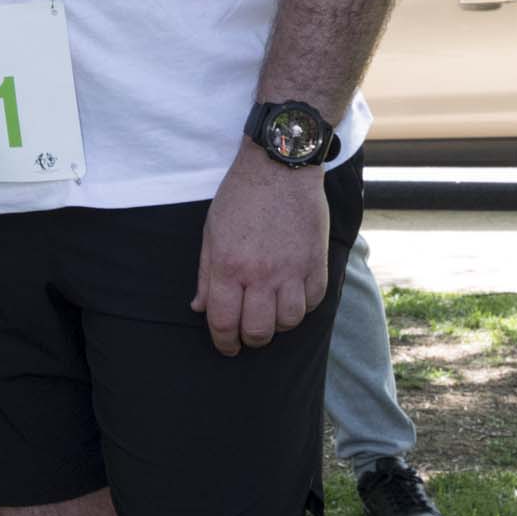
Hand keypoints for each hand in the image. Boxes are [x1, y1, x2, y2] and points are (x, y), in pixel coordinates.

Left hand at [193, 141, 330, 356]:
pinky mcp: (316, 263)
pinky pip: (313, 302)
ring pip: (288, 322)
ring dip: (278, 325)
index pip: (224, 322)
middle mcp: (261, 274)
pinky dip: (302, 307)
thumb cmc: (240, 198)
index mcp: (229, 267)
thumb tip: (200, 308)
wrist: (280, 168)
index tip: (227, 347)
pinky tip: (292, 297)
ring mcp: (292, 270)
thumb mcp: (211, 233)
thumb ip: (206, 275)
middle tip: (248, 334)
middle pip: (258, 331)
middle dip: (250, 339)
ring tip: (271, 314)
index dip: (223, 342)